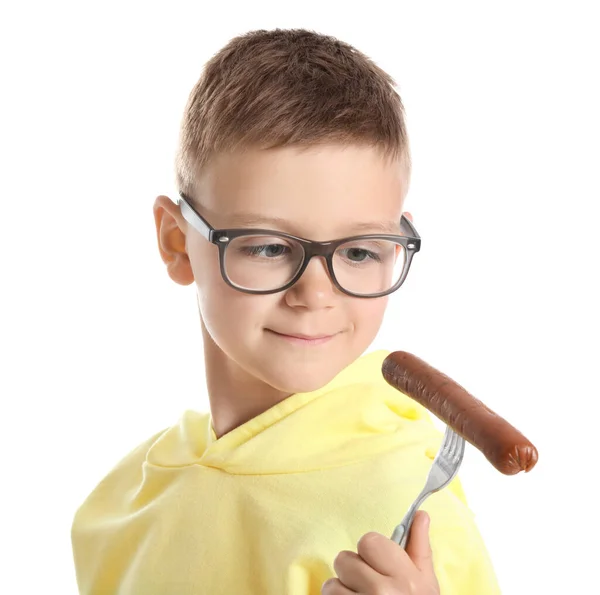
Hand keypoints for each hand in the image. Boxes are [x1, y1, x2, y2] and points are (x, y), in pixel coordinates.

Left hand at [322, 511, 439, 594]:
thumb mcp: (426, 584)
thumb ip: (419, 547)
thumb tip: (421, 514)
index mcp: (404, 578)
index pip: (368, 540)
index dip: (371, 552)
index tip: (379, 565)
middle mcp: (382, 592)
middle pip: (344, 559)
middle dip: (353, 572)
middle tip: (369, 588)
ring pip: (330, 585)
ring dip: (341, 594)